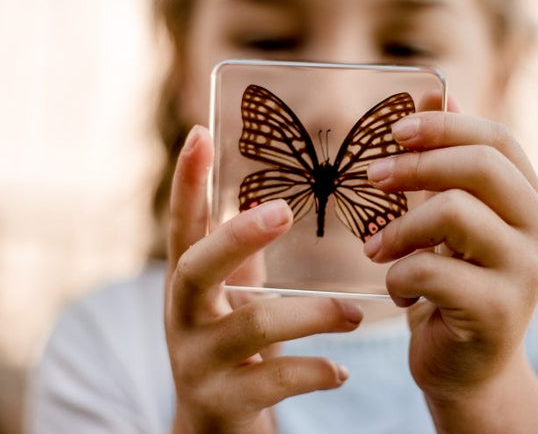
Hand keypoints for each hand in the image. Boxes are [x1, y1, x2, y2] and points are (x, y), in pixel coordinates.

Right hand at [165, 125, 362, 433]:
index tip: (200, 132)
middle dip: (237, 236)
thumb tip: (276, 197)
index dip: (187, 182)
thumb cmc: (235, 352)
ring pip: (252, 326)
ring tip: (355, 316)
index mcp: (189, 285)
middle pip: (196, 268)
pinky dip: (315, 372)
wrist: (213, 433)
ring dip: (313, 316)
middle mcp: (183, 318)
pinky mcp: (221, 403)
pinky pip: (273, 382)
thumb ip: (245, 256)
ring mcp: (198, 362)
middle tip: (282, 210)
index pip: (182, 225)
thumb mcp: (232, 300)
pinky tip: (341, 372)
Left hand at [364, 109, 537, 430]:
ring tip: (375, 249)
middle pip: (480, 166)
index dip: (443, 126)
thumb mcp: (453, 219)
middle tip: (372, 177)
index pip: (497, 140)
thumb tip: (438, 92)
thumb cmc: (455, 285)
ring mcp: (526, 271)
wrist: (470, 369)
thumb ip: (448, 162)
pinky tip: (397, 290)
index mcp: (531, 200)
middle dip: (416, 164)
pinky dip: (397, 275)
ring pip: (454, 212)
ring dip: (399, 227)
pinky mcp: (498, 311)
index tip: (395, 131)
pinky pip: (430, 270)